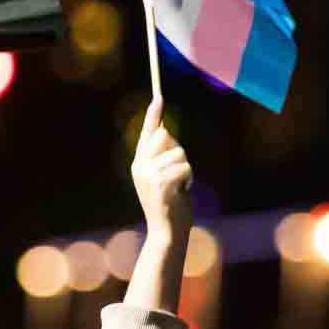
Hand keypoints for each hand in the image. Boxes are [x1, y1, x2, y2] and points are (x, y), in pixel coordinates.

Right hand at [131, 99, 191, 238]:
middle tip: (178, 173)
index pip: (147, 133)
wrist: (166, 232)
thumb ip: (163, 156)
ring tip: (180, 186)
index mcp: (139, 163)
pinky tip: (182, 191)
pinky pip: (185, 166)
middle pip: (165, 136)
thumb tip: (165, 131)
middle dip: (178, 150)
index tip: (158, 96)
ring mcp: (149, 174)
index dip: (153, 114)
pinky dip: (189, 178)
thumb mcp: (164, 177)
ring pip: (179, 152)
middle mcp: (140, 166)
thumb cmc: (170, 204)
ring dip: (186, 168)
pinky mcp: (160, 183)